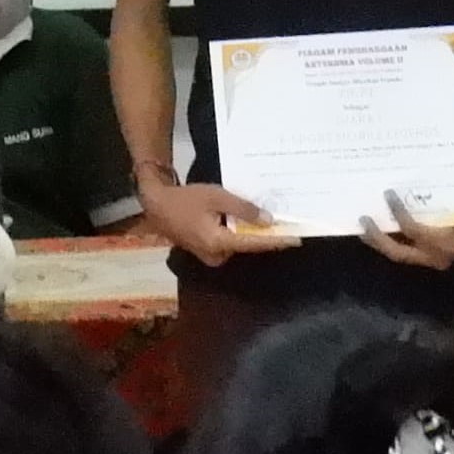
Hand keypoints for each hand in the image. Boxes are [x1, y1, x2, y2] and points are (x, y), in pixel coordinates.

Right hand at [140, 178, 292, 265]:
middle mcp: (216, 255)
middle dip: (266, 236)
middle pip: (248, 246)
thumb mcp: (216, 196)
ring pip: (239, 244)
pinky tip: (249, 222)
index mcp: (218, 243)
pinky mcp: (207, 251)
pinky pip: (230, 242)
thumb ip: (243, 209)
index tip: (297, 238)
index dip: (277, 240)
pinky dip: (240, 233)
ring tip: (273, 221)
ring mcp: (211, 256)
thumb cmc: (185, 199)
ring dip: (253, 233)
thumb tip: (268, 220)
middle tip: (288, 225)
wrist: (156, 204)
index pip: (254, 243)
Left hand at [356, 191, 453, 268]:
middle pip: (397, 252)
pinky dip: (393, 240)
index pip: (413, 230)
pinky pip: (406, 250)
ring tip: (363, 227)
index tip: (387, 194)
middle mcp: (436, 256)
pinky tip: (382, 228)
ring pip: (399, 254)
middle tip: (362, 220)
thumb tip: (424, 176)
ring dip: (380, 242)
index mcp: (444, 243)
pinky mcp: (430, 257)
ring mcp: (432, 260)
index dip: (398, 213)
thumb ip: (452, 196)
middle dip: (377, 238)